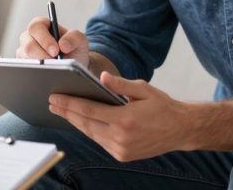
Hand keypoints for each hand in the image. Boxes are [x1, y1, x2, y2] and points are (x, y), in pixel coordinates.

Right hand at [17, 16, 89, 66]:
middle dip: (42, 55)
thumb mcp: (80, 40)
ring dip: (40, 66)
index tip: (55, 51)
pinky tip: (47, 77)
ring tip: (53, 70)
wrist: (73, 66)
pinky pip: (26, 70)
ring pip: (25, 59)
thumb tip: (63, 45)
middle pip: (28, 45)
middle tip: (55, 63)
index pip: (36, 27)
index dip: (44, 39)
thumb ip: (75, 37)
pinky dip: (36, 73)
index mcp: (41, 26)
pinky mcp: (24, 66)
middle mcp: (29, 38)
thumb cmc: (74, 49)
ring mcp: (25, 53)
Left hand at [48, 72, 185, 161]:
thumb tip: (103, 77)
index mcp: (125, 119)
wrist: (180, 130)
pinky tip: (81, 121)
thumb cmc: (162, 106)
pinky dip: (90, 130)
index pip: (89, 110)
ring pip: (91, 134)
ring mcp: (121, 149)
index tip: (55, 97)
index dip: (69, 104)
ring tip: (62, 111)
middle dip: (66, 112)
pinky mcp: (122, 156)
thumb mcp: (144, 89)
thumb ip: (121, 84)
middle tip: (52, 103)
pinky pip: (100, 141)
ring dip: (75, 122)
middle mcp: (121, 137)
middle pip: (85, 123)